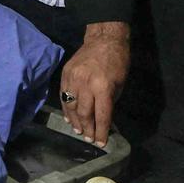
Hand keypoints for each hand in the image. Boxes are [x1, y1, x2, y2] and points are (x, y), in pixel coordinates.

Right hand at [59, 24, 131, 145]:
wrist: (104, 39)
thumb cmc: (117, 62)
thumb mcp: (120, 84)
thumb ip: (110, 102)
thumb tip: (103, 120)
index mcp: (103, 87)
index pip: (101, 115)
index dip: (101, 131)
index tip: (101, 142)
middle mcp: (85, 84)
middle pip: (84, 114)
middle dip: (87, 129)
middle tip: (89, 138)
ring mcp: (73, 79)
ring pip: (71, 107)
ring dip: (75, 121)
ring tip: (78, 131)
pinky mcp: (65, 74)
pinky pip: (63, 96)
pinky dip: (66, 109)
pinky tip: (69, 117)